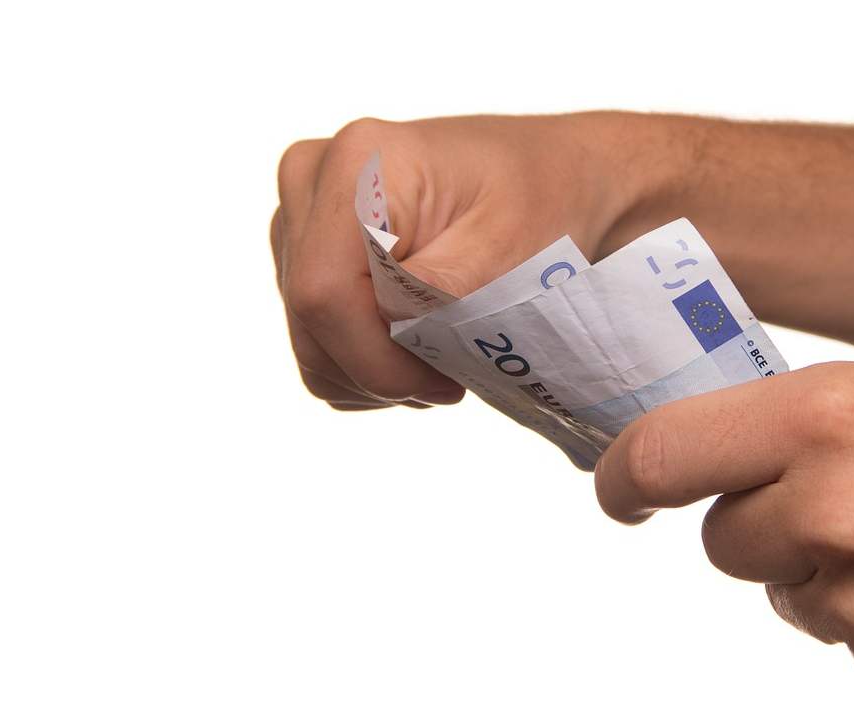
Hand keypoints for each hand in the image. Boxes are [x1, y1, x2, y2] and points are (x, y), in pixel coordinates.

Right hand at [270, 113, 674, 408]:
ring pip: (309, 340)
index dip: (373, 360)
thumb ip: (442, 288)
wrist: (551, 175)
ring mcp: (302, 215)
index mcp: (360, 164)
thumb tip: (388, 328)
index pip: (323, 292)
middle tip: (453, 378)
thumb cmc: (542, 200)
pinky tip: (419, 349)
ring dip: (376, 373)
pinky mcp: (304, 250)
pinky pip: (315, 340)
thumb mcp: (511, 246)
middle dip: (381, 372)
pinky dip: (365, 363)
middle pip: (310, 321)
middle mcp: (314, 180)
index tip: (444, 384)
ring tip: (444, 359)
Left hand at [594, 360, 853, 700]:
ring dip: (824, 574)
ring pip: (784, 598)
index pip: (665, 456)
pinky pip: (846, 646)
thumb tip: (705, 466)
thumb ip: (792, 426)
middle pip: (722, 541)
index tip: (619, 492)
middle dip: (761, 526)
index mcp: (829, 417)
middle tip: (839, 502)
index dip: (626, 478)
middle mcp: (836, 512)